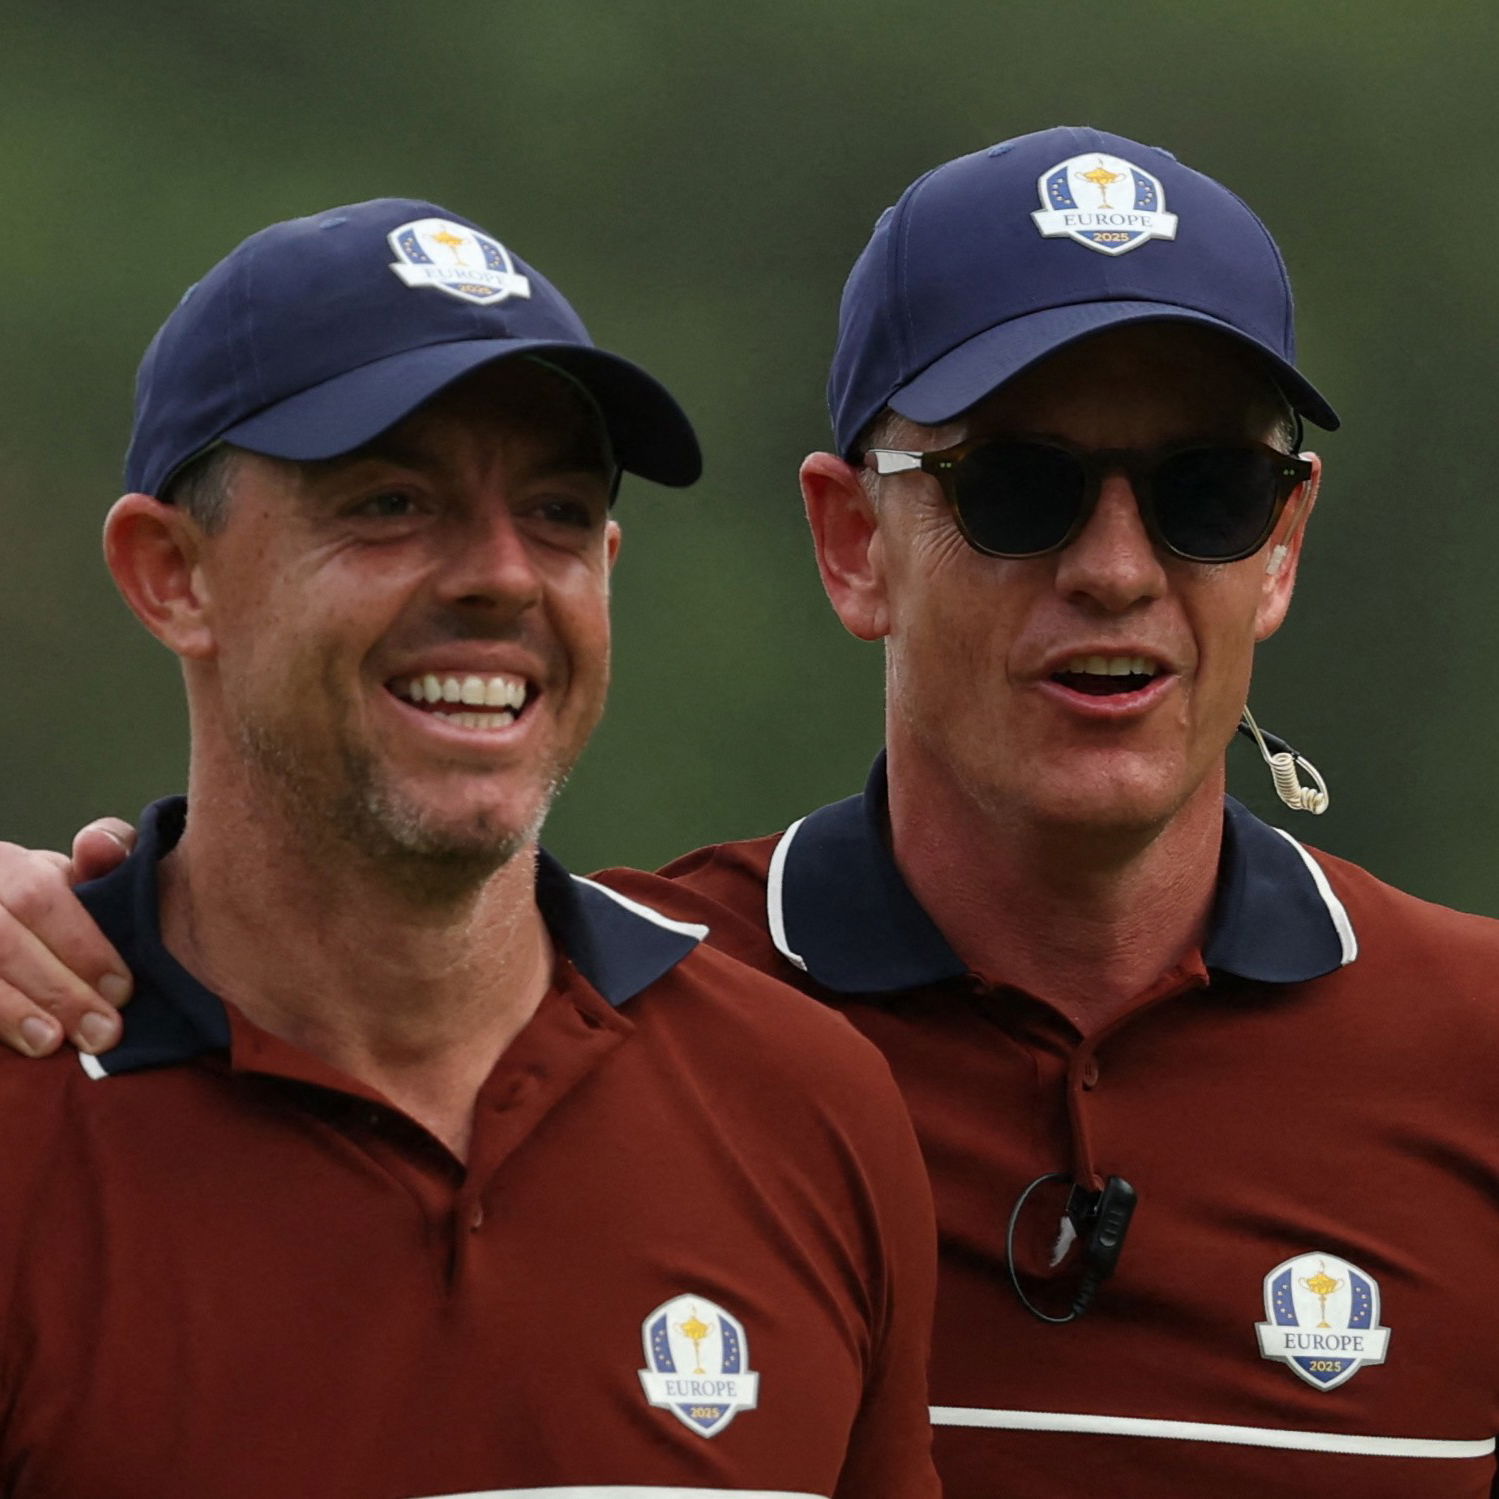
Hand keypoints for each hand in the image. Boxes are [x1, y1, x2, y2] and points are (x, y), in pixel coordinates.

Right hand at [0, 818, 135, 1056]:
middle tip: (102, 1032)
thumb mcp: (75, 878)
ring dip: (11, 1011)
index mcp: (4, 866)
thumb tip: (97, 845)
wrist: (9, 929)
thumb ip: (104, 859)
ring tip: (51, 1043)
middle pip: (3, 940)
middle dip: (56, 989)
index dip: (81, 945)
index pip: (38, 897)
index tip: (122, 989)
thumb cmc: (52, 910)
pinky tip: (10, 1052)